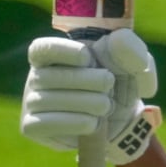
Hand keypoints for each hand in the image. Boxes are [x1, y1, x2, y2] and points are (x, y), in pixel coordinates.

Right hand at [21, 28, 161, 164]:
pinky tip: (92, 123)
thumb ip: (130, 49)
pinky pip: (41, 124)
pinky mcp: (32, 126)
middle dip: (87, 81)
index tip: (88, 58)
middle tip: (109, 85)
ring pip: (47, 101)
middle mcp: (38, 76)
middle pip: (49, 76)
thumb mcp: (133, 65)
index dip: (64, 52)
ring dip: (85, 104)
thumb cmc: (121, 84)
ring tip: (106, 106)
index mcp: (56, 55)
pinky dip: (73, 123)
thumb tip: (117, 39)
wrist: (122, 121)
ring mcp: (31, 102)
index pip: (43, 48)